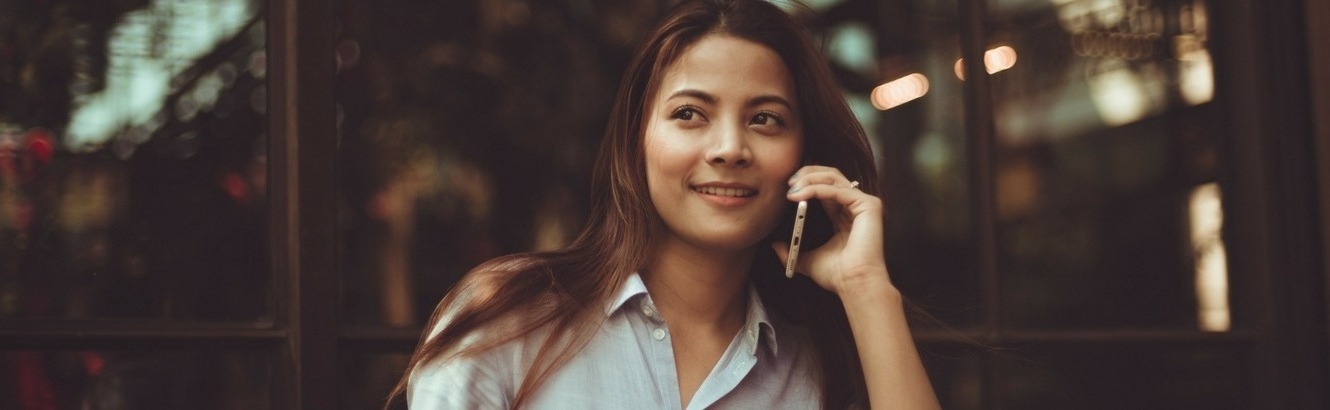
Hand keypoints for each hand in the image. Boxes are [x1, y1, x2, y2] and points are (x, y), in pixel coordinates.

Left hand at [772, 165, 890, 295]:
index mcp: (844, 215)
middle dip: (807, 174)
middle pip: (831, 176)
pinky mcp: (869, 205)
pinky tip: (801, 195)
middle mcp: (855, 206)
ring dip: (809, 179)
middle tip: (789, 182)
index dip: (806, 182)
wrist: (854, 285)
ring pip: (834, 178)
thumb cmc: (838, 275)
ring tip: (792, 188)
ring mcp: (864, 204)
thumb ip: (793, 251)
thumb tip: (775, 245)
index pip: (825, 187)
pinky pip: (837, 190)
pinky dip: (817, 189)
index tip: (788, 187)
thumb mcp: (807, 260)